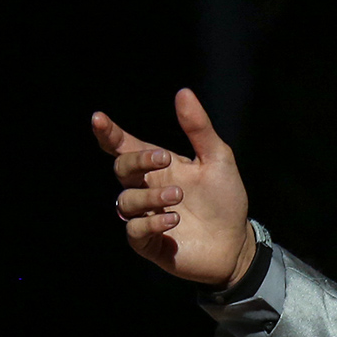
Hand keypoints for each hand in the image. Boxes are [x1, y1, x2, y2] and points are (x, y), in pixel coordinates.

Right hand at [94, 88, 255, 287]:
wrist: (237, 243)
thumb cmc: (225, 199)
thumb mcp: (217, 159)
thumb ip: (198, 129)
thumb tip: (183, 92)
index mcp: (159, 166)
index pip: (124, 147)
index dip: (109, 133)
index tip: (99, 119)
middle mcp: (147, 189)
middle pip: (121, 168)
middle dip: (137, 161)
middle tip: (164, 158)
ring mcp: (146, 216)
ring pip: (126, 201)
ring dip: (150, 195)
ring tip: (178, 196)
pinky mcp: (150, 243)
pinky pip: (134, 231)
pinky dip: (151, 223)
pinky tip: (173, 220)